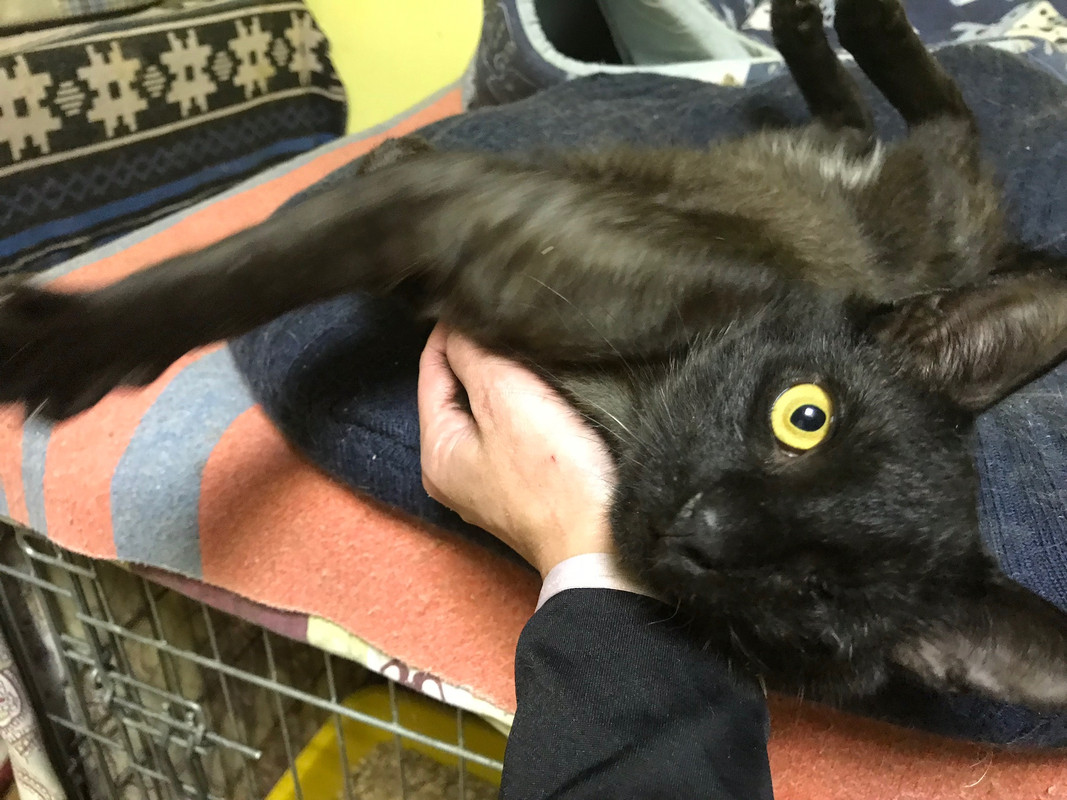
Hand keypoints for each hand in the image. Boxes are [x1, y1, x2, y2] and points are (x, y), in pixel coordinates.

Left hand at [418, 324, 615, 576]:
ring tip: (527, 346)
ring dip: (503, 381)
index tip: (479, 299)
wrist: (602, 549)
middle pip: (456, 393)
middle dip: (478, 355)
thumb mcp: (508, 401)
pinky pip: (509, 435)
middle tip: (507, 318)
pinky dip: (521, 408)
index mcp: (436, 452)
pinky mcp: (521, 493)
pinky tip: (544, 390)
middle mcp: (451, 473)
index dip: (451, 331)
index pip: (430, 370)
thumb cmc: (554, 476)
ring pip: (485, 413)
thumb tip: (454, 324)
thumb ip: (474, 356)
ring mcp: (486, 487)